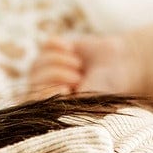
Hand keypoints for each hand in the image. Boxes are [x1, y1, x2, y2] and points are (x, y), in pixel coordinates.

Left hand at [26, 34, 142, 98]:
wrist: (119, 66)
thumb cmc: (104, 89)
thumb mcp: (86, 100)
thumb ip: (63, 104)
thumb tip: (42, 100)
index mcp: (50, 108)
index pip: (33, 102)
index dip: (48, 93)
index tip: (68, 90)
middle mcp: (44, 90)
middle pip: (34, 80)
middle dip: (57, 75)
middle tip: (78, 77)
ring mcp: (46, 69)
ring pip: (38, 62)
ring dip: (60, 61)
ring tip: (78, 66)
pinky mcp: (53, 51)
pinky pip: (46, 44)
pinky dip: (59, 45)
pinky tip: (71, 49)